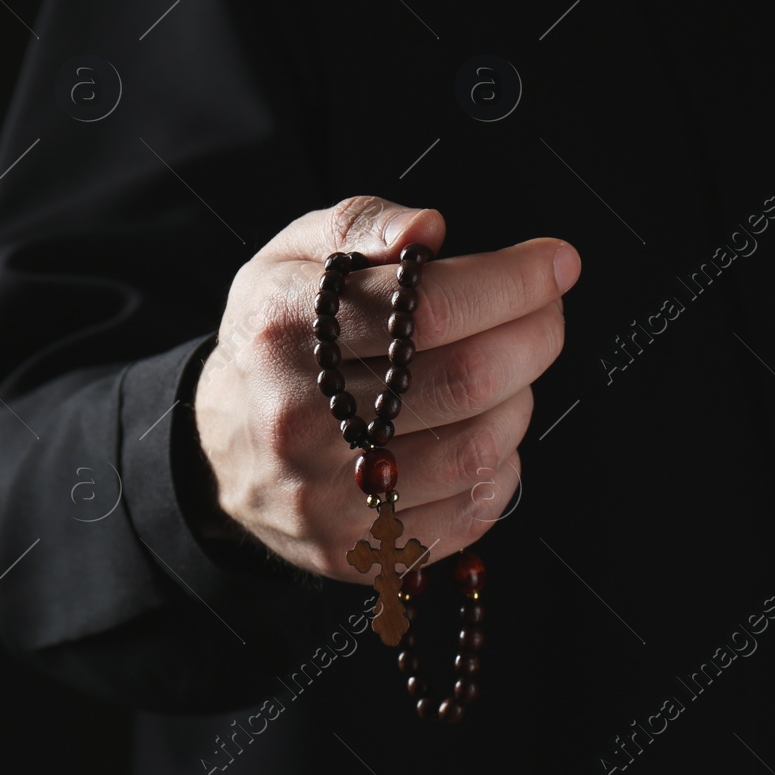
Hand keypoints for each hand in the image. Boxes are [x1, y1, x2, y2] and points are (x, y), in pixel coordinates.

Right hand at [194, 195, 579, 580]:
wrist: (216, 446)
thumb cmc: (279, 335)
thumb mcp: (295, 257)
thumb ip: (362, 224)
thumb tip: (430, 228)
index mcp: (286, 328)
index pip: (431, 306)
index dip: (514, 283)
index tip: (558, 264)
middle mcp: (300, 416)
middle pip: (468, 379)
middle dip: (536, 336)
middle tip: (549, 312)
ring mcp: (325, 494)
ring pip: (477, 448)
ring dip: (522, 400)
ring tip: (512, 370)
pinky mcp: (353, 549)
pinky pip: (469, 513)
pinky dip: (503, 466)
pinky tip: (488, 429)